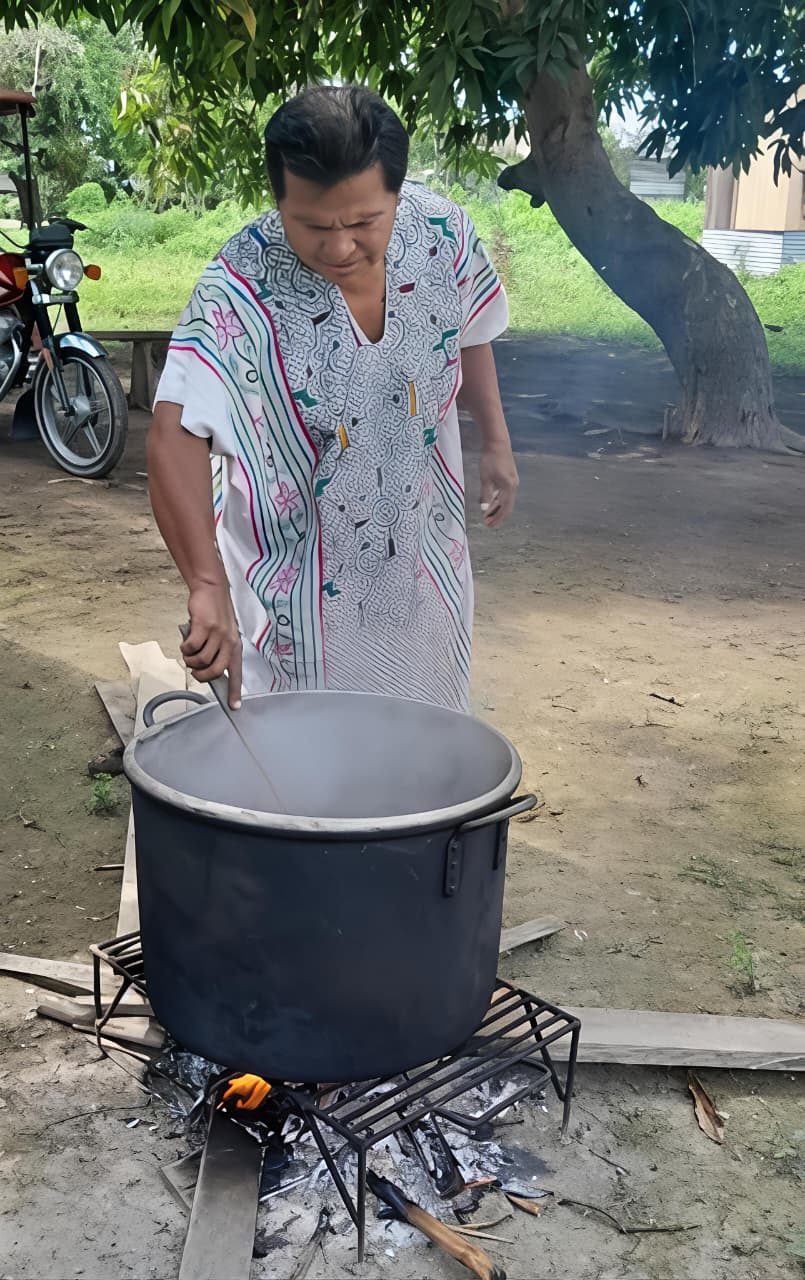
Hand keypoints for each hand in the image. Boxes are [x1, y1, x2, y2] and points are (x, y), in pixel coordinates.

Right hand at [182, 581, 242, 708]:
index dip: (234, 691)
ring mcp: (217, 634)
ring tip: (188, 653)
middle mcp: (229, 642)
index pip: (236, 673)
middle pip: (216, 671)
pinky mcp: (204, 626)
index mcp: (235, 646)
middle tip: (195, 672)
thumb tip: (205, 669)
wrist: (211, 590)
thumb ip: (216, 650)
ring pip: (201, 660)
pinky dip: (185, 648)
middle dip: (202, 676)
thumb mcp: (222, 634)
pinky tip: (185, 643)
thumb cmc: (214, 614)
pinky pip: (191, 647)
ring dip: (190, 660)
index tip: (234, 707)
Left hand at [479, 441, 518, 527]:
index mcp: (509, 488)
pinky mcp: (509, 477)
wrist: (498, 442)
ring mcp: (512, 481)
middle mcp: (513, 486)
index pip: (505, 509)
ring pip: (505, 499)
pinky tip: (491, 501)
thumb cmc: (490, 459)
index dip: (497, 519)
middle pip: (506, 506)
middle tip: (487, 522)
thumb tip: (484, 509)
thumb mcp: (486, 478)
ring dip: (497, 507)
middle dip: (497, 515)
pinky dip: (498, 499)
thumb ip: (486, 495)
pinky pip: (504, 492)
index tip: (489, 526)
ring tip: (487, 514)